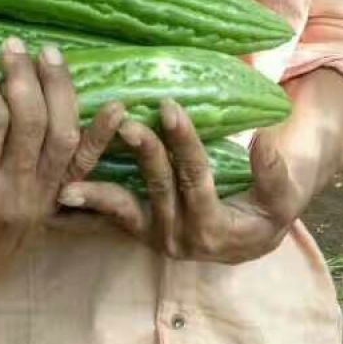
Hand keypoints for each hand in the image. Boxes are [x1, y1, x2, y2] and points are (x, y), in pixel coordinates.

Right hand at [0, 39, 124, 295]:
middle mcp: (14, 190)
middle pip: (32, 123)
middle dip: (24, 78)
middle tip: (12, 44)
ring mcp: (43, 194)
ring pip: (64, 136)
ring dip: (60, 90)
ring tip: (49, 53)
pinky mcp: (59, 197)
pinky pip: (87, 165)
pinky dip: (103, 135)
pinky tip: (117, 104)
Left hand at [57, 99, 301, 264]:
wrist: (251, 236)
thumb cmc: (269, 211)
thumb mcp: (282, 198)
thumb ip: (274, 173)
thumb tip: (262, 140)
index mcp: (215, 229)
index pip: (197, 178)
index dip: (184, 143)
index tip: (169, 106)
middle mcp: (181, 237)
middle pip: (159, 186)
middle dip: (143, 151)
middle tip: (126, 120)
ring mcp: (156, 236)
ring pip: (126, 205)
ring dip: (100, 188)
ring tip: (72, 176)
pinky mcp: (139, 230)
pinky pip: (111, 217)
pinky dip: (87, 204)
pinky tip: (60, 192)